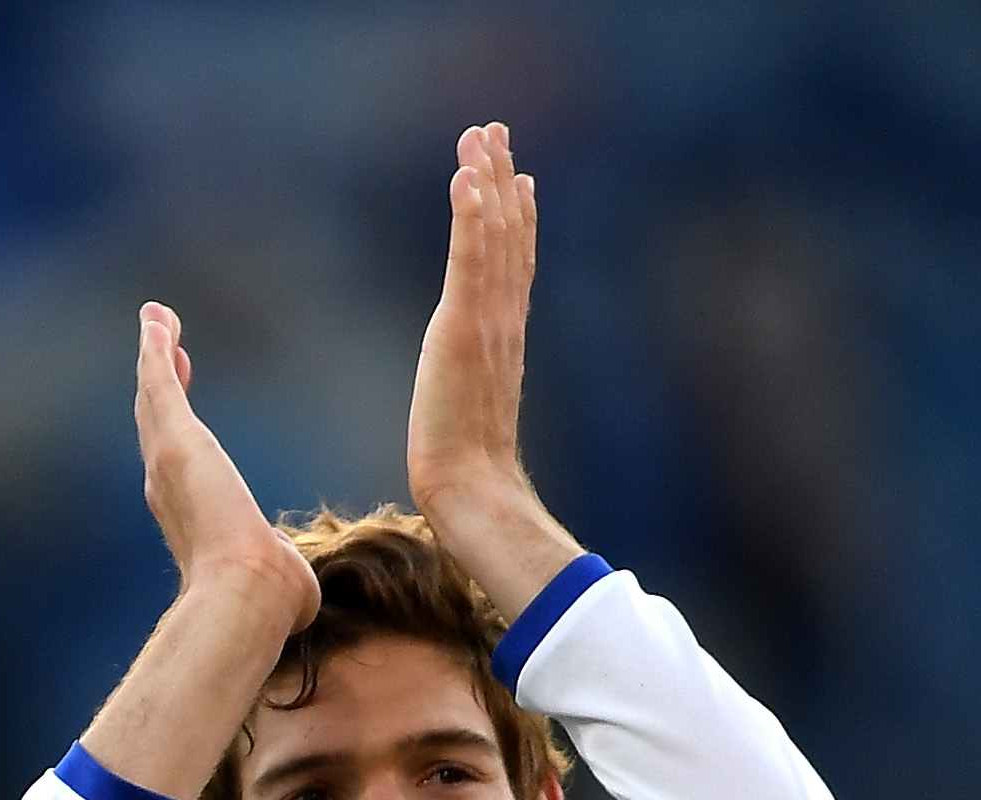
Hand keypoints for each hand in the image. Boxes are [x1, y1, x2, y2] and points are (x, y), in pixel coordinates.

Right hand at [134, 303, 316, 641]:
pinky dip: (154, 349)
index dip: (177, 430)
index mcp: (192, 520)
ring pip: (154, 396)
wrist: (246, 596)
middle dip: (157, 386)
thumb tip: (300, 607)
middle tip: (160, 348)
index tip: (181, 407)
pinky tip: (155, 319)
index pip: (180, 464)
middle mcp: (168, 488)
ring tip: (154, 320)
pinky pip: (159, 382)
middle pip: (158, 423)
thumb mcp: (280, 585)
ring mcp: (167, 461)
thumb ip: (284, 583)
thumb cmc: (268, 602)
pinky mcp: (176, 439)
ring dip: (152, 356)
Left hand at [405, 122, 581, 611]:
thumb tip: (469, 397)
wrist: (470, 488)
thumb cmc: (466, 468)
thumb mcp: (468, 412)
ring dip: (485, 181)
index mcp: (503, 336)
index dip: (516, 217)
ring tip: (479, 136)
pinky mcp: (463, 329)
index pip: (512, 264)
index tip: (516, 176)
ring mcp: (487, 321)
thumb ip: (474, 390)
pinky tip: (466, 179)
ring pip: (491, 237)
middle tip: (494, 130)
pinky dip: (470, 217)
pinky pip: (468, 261)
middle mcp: (503, 319)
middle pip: (506, 235)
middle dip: (500, 179)